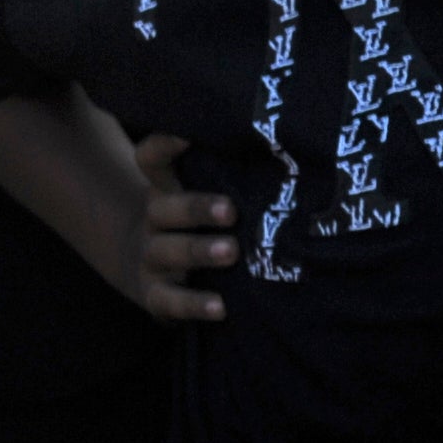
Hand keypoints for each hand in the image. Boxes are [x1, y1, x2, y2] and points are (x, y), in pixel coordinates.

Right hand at [121, 133, 232, 323]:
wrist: (152, 274)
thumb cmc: (199, 226)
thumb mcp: (205, 195)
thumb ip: (231, 176)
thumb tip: (290, 150)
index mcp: (166, 189)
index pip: (152, 159)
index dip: (164, 145)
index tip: (188, 135)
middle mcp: (154, 221)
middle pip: (162, 208)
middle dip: (196, 209)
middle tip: (230, 210)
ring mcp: (152, 259)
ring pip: (166, 252)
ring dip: (198, 251)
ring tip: (231, 252)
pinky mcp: (156, 296)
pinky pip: (170, 301)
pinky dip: (194, 304)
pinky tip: (221, 307)